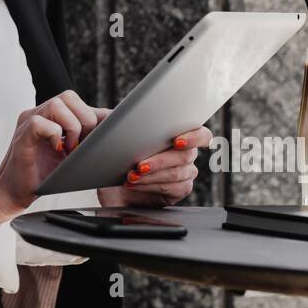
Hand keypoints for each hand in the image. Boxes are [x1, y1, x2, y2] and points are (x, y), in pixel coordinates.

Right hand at [0, 90, 108, 231]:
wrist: (13, 193)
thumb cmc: (42, 176)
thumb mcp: (71, 155)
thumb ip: (86, 139)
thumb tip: (112, 129)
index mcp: (51, 116)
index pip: (78, 102)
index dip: (95, 115)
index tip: (105, 135)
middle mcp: (39, 114)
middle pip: (69, 97)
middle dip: (85, 119)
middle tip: (84, 144)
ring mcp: (29, 123)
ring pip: (56, 104)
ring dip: (71, 126)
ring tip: (70, 149)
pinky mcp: (22, 136)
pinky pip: (39, 122)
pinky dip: (54, 135)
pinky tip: (57, 150)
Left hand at [97, 125, 213, 207]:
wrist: (109, 179)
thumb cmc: (113, 150)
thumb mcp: (110, 130)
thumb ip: (109, 118)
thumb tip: (105, 116)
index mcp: (178, 132)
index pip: (201, 134)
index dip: (194, 137)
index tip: (176, 141)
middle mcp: (186, 153)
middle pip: (185, 156)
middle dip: (160, 160)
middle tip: (139, 165)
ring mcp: (184, 172)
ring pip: (176, 173)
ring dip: (152, 175)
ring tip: (131, 176)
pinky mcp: (178, 190)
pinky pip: (171, 188)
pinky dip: (150, 186)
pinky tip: (135, 184)